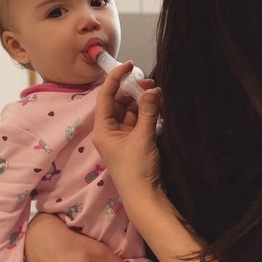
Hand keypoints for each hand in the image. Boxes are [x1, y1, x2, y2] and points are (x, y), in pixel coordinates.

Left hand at [93, 61, 162, 200]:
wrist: (144, 197)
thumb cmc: (137, 170)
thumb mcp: (143, 138)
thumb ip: (148, 112)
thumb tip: (154, 89)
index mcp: (103, 129)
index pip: (106, 96)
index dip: (116, 78)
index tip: (129, 64)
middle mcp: (109, 131)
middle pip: (118, 102)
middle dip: (133, 90)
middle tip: (151, 83)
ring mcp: (121, 137)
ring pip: (130, 111)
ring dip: (142, 101)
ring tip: (158, 93)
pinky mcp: (133, 142)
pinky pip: (138, 121)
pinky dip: (147, 112)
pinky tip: (158, 105)